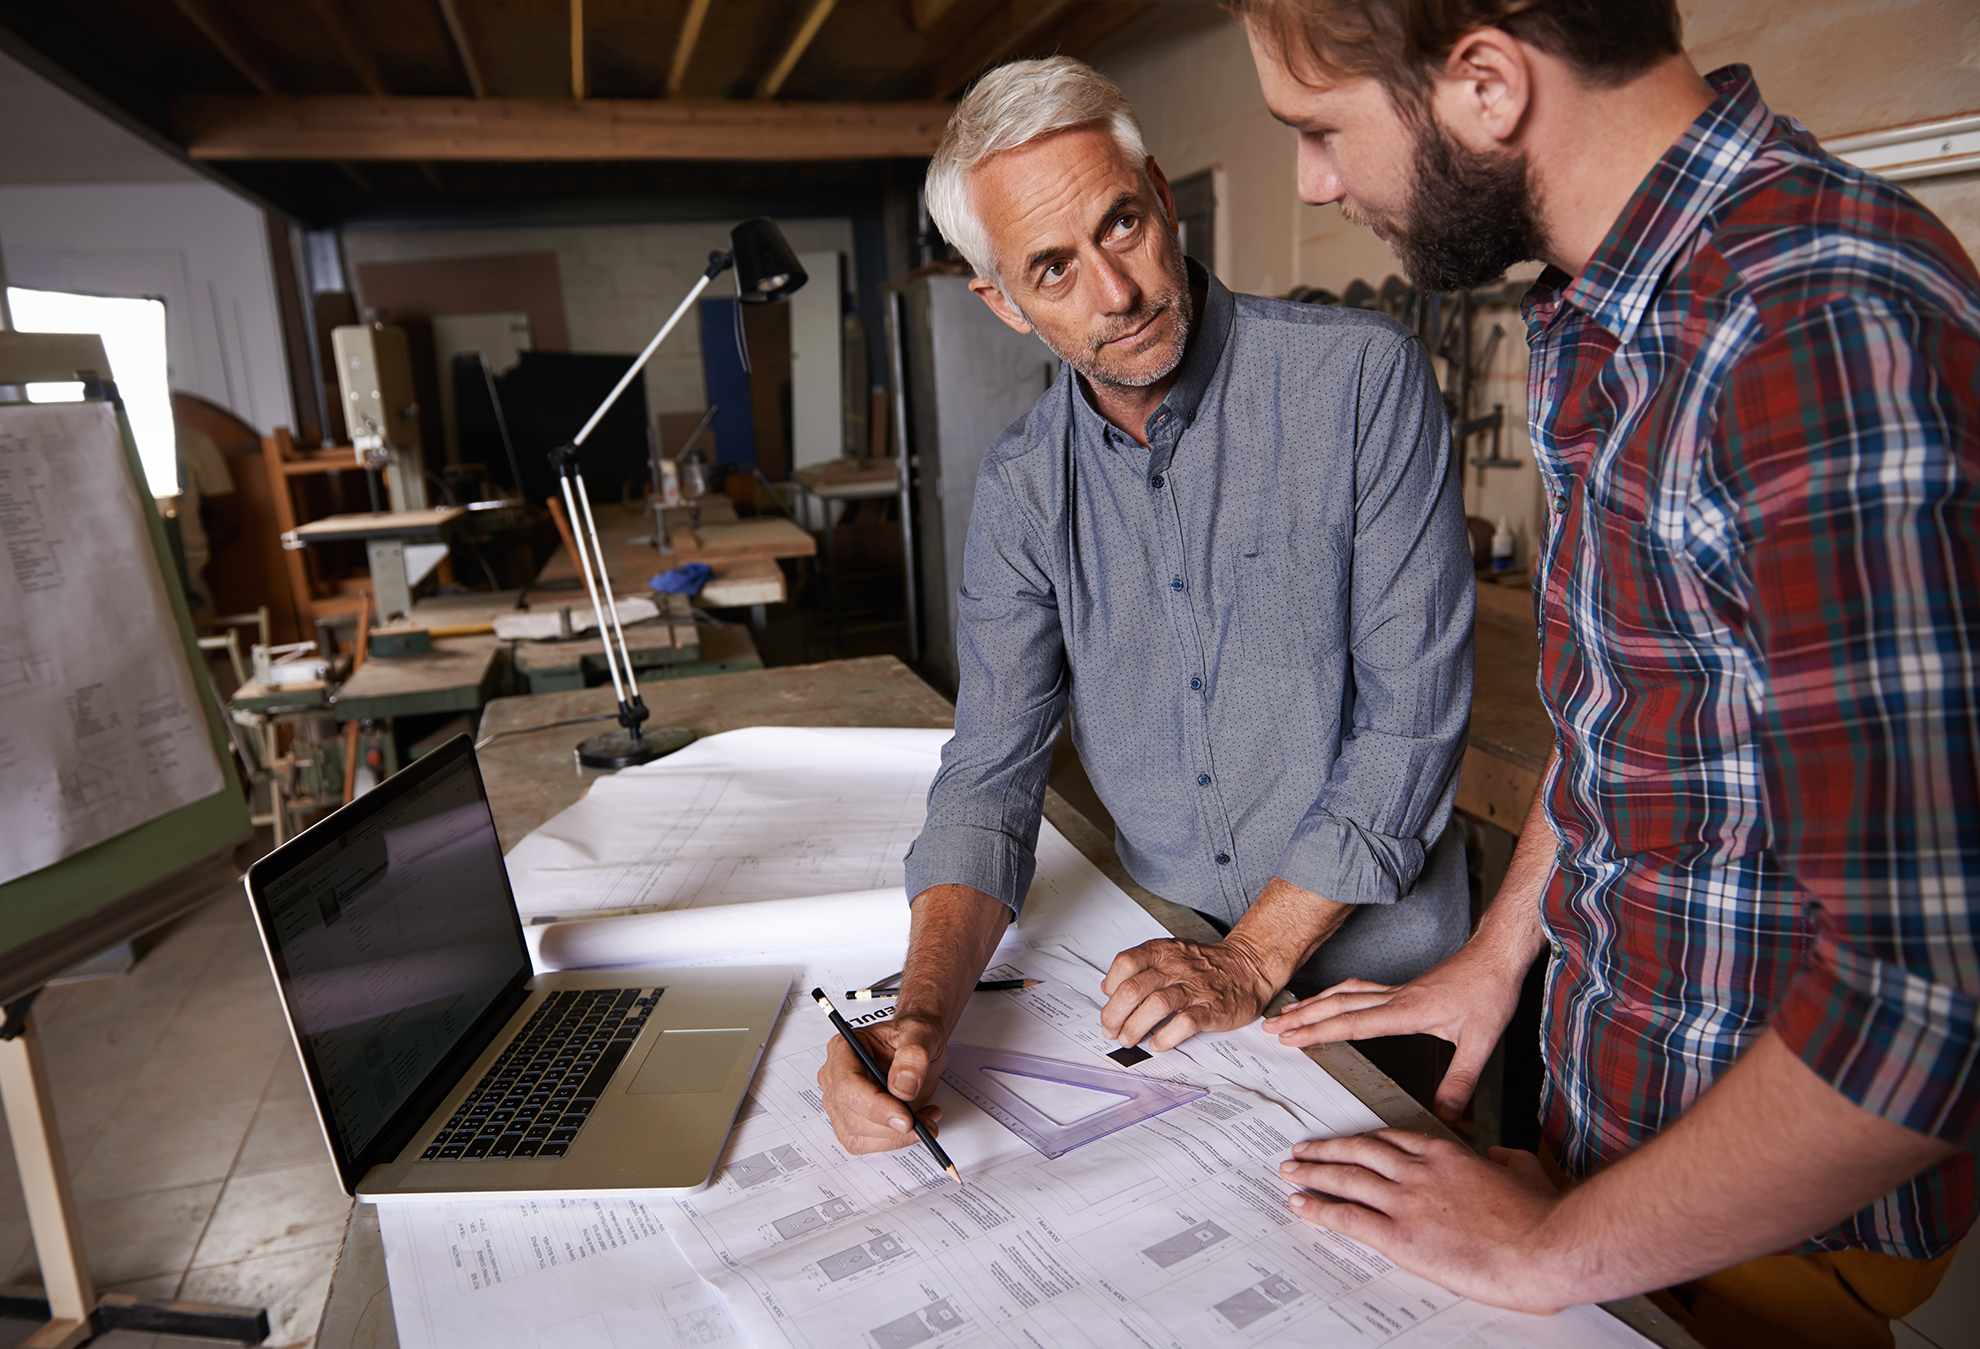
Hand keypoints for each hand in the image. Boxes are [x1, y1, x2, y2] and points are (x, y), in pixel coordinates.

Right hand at [816, 1012, 946, 1154]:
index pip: (847, 1086)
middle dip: (891, 1127)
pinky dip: (893, 1141)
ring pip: (858, 1135)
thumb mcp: (921, 1033)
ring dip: (896, 1137)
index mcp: (843, 1049)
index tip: (906, 1119)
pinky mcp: (850, 1121)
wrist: (917, 1046)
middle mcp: (835, 1077)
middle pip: (852, 1116)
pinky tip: (916, 1123)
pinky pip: (865, 1143)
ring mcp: (840, 1102)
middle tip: (926, 1123)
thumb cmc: (912, 1036)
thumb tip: (902, 1088)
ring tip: (926, 1119)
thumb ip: (914, 1055)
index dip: (875, 1107)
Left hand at [1100, 936, 1275, 1051]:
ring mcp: (1195, 988)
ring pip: (1155, 1006)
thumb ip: (1141, 967)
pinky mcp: (1212, 1009)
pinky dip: (1166, 1036)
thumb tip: (1110, 988)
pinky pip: (1184, 1023)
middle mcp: (1176, 967)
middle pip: (1134, 989)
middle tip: (1111, 1029)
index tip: (1108, 1002)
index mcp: (1163, 952)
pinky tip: (1157, 1043)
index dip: (1111, 986)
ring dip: (1135, 1027)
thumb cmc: (1206, 965)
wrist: (1249, 966)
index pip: (1125, 963)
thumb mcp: (1171, 953)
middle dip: (1115, 1015)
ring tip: (1128, 1039)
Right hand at [1261, 940, 1525, 1120]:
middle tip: (1269, 1027)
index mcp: (1407, 1011)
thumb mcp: (1481, 1042)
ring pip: (1344, 993)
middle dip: (1301, 1017)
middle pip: (1337, 1004)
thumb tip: (1447, 1116)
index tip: (1289, 1037)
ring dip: (1313, 1004)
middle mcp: (1395, 997)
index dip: (1317, 1031)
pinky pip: (1357, 989)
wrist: (1497, 956)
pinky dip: (1334, 994)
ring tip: (1286, 1013)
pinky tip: (1330, 998)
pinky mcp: (1404, 987)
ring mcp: (1397, 989)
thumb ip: (1461, 1081)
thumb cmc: (1490, 991)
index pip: (1352, 1022)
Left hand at [1281, 1131, 1568, 1313]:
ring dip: (1313, 1173)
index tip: (1347, 1142)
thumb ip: (1506, 1160)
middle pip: (1359, 1152)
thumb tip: (1499, 1157)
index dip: (1362, 1140)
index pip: (1392, 1139)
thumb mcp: (1526, 1171)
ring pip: (1347, 1178)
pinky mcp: (1402, 1237)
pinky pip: (1348, 1218)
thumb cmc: (1541, 1217)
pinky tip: (1301, 1206)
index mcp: (1447, 1154)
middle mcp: (1419, 1171)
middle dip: (1326, 1149)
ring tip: (1291, 1171)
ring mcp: (1407, 1202)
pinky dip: (1319, 1209)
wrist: (1545, 1247)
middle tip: (1302, 1150)